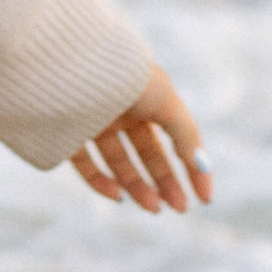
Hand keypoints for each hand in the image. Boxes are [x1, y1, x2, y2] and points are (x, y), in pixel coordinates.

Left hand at [70, 63, 210, 212]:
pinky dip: (101, 183)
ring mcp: (94, 122)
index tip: (204, 197)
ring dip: (138, 188)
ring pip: (119, 163)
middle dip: (166, 182)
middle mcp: (121, 109)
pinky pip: (86, 164)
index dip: (192, 166)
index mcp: (149, 97)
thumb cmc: (127, 77)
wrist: (73, 63)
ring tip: (154, 208)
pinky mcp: (67, 133)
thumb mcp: (167, 103)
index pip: (175, 137)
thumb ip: (187, 136)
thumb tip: (202, 167)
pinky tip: (119, 196)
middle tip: (180, 208)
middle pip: (148, 153)